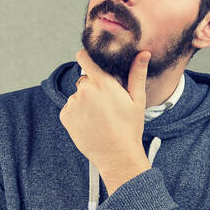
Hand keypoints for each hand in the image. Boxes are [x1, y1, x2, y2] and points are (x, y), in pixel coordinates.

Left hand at [59, 48, 149, 178]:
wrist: (117, 156)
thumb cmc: (130, 128)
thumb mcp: (137, 100)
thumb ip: (137, 74)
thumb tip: (144, 53)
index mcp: (102, 83)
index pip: (85, 58)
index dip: (85, 56)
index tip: (86, 57)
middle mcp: (84, 91)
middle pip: (85, 81)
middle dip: (93, 88)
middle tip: (106, 104)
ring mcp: (73, 104)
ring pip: (78, 96)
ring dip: (85, 102)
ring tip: (99, 118)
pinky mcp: (65, 116)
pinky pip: (70, 108)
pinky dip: (77, 114)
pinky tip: (90, 124)